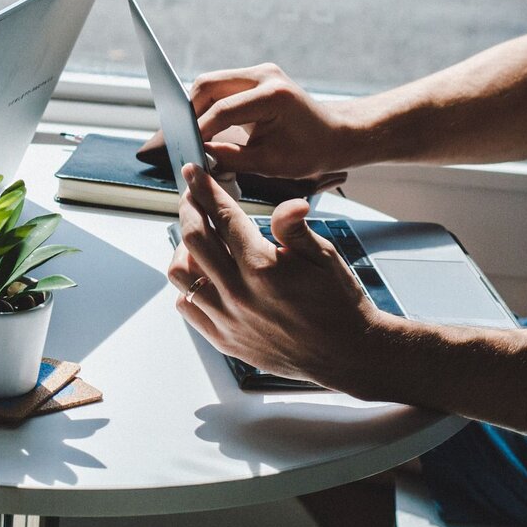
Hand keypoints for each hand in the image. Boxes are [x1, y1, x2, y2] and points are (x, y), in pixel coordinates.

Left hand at [167, 163, 388, 388]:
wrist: (346, 354)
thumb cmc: (338, 302)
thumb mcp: (324, 257)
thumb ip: (295, 228)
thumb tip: (288, 203)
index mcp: (263, 267)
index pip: (222, 217)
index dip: (205, 189)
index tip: (194, 172)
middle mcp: (239, 293)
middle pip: (193, 239)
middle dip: (188, 210)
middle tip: (192, 198)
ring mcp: (228, 319)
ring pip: (181, 274)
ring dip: (183, 249)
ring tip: (198, 239)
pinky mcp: (224, 339)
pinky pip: (187, 306)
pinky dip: (187, 286)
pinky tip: (203, 275)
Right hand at [189, 63, 353, 180]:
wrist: (335, 135)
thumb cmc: (310, 151)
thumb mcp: (270, 163)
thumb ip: (231, 158)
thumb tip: (199, 156)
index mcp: (273, 96)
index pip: (222, 110)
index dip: (199, 131)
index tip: (187, 150)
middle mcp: (265, 76)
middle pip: (208, 85)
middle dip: (191, 112)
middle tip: (184, 139)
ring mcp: (260, 73)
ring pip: (211, 83)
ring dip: (198, 107)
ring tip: (194, 134)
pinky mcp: (255, 77)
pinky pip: (221, 86)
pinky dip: (209, 105)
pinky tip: (206, 126)